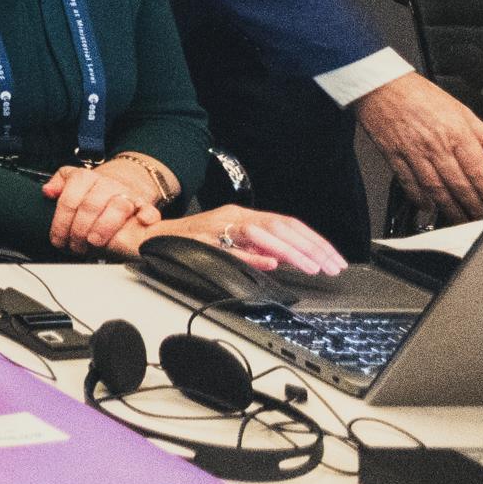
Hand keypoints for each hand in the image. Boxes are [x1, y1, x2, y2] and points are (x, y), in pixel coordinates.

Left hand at [41, 160, 168, 255]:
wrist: (125, 180)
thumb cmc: (94, 189)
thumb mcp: (71, 181)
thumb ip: (58, 184)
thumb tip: (48, 191)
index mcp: (85, 178)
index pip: (69, 200)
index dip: (61, 223)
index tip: (58, 240)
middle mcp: (106, 184)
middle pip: (90, 206)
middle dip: (79, 230)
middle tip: (75, 246)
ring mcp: (126, 193)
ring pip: (118, 207)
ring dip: (105, 227)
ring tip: (95, 243)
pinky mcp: (144, 204)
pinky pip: (148, 209)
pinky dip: (147, 215)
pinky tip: (141, 222)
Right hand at [124, 206, 348, 278]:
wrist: (148, 238)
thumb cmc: (190, 242)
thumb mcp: (231, 243)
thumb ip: (257, 249)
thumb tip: (288, 261)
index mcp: (243, 216)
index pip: (288, 224)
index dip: (314, 241)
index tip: (334, 260)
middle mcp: (233, 216)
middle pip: (280, 226)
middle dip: (311, 247)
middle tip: (331, 265)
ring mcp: (218, 226)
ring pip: (261, 233)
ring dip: (291, 251)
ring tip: (312, 267)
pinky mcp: (202, 240)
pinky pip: (231, 248)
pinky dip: (252, 256)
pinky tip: (270, 265)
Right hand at [356, 71, 482, 222]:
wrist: (379, 84)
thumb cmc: (420, 94)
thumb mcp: (463, 111)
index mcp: (456, 132)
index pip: (480, 171)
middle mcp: (436, 145)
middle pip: (459, 185)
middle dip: (475, 208)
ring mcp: (413, 152)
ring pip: (436, 188)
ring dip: (450, 209)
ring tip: (462, 221)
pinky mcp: (394, 155)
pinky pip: (408, 182)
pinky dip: (418, 197)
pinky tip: (428, 207)